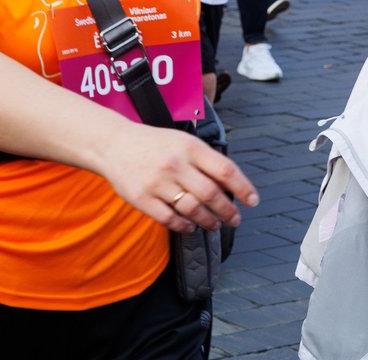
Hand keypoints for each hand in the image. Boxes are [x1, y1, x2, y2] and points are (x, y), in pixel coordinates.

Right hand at [100, 123, 257, 233]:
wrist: (114, 144)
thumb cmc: (154, 143)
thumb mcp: (183, 141)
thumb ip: (205, 160)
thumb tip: (232, 185)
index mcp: (190, 147)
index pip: (225, 170)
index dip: (243, 188)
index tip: (253, 201)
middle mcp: (176, 164)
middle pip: (211, 194)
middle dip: (228, 211)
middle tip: (235, 219)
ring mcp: (158, 182)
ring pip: (193, 209)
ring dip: (208, 221)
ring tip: (214, 225)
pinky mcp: (142, 198)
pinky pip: (169, 219)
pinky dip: (184, 226)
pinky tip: (190, 226)